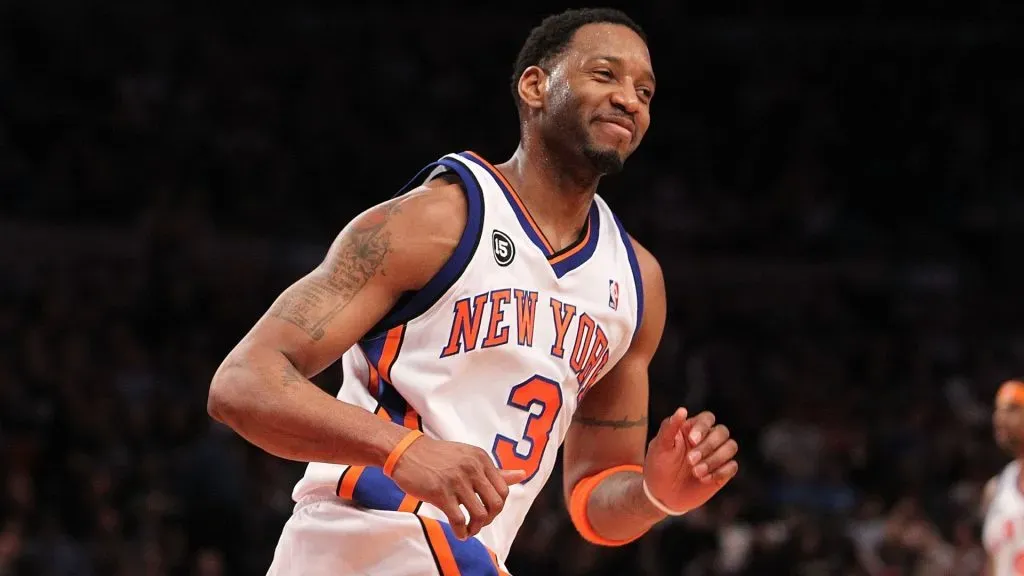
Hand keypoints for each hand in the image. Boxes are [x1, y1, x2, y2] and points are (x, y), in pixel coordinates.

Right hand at [389, 435, 526, 539]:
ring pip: (480, 514)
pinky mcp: (440, 492)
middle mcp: (472, 468)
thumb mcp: (468, 458)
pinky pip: (459, 520)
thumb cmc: (437, 457)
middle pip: (496, 504)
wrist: (406, 452)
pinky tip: (459, 533)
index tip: (487, 511)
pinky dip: (462, 532)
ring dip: (476, 528)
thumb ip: (494, 471)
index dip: (498, 507)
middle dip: (490, 519)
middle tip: (479, 523)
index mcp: (481, 458)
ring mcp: (457, 480)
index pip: (504, 490)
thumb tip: (522, 475)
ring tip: (469, 530)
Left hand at [643, 408, 737, 513]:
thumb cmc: (658, 466)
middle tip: (690, 461)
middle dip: (708, 446)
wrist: (662, 495)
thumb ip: (669, 427)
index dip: (703, 427)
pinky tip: (703, 479)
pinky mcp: (722, 472)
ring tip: (696, 472)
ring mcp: (716, 456)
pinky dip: (720, 472)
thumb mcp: (659, 447)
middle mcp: (707, 439)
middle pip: (722, 432)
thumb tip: (682, 410)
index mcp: (692, 429)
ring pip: (731, 447)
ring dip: (715, 459)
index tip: (692, 440)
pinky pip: (732, 466)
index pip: (707, 418)